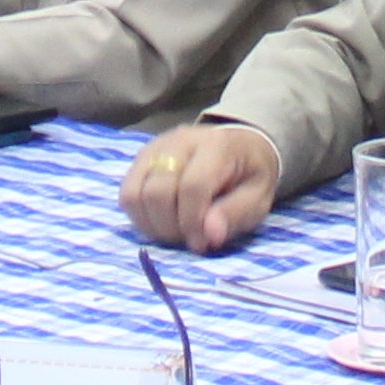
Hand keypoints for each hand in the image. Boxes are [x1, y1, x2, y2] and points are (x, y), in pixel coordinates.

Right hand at [120, 123, 280, 252]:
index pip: (192, 187)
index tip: (200, 244)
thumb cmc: (249, 175)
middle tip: (187, 239)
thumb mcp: (258, 198)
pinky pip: (126, 192)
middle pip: (157, 191)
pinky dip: (139, 216)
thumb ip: (234, 215)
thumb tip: (209, 236)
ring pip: (133, 193)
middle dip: (169, 227)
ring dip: (150, 224)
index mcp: (216, 147)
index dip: (192, 222)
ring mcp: (156, 147)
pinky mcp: (142, 157)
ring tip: (174, 231)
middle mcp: (180, 141)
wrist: (240, 144)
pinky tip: (161, 221)